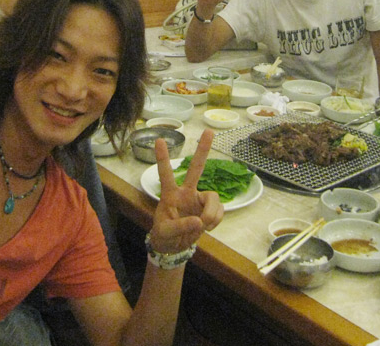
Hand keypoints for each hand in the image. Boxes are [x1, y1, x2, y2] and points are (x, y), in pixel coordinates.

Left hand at [149, 129, 222, 252]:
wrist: (174, 247)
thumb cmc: (164, 234)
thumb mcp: (165, 233)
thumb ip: (180, 227)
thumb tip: (199, 220)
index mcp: (170, 194)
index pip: (165, 174)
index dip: (163, 158)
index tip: (159, 140)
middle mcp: (186, 192)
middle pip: (196, 168)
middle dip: (203, 150)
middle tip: (209, 131)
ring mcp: (199, 199)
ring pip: (213, 198)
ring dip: (211, 214)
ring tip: (203, 226)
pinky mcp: (210, 209)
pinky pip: (220, 210)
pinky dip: (216, 220)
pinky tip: (208, 227)